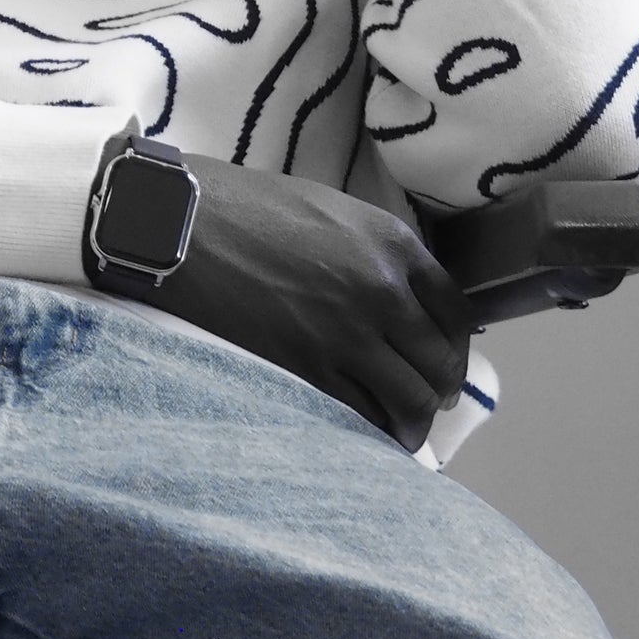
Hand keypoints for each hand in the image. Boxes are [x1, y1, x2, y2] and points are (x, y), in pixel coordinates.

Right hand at [149, 156, 472, 450]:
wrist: (182, 224)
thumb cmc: (248, 206)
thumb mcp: (332, 210)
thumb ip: (376, 252)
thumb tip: (403, 296)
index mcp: (393, 244)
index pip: (456, 312)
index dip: (457, 346)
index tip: (445, 361)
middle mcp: (382, 290)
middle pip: (439, 361)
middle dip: (439, 389)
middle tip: (428, 402)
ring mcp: (346, 332)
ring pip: (410, 398)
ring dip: (413, 421)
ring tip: (403, 430)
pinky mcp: (306, 365)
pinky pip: (360, 413)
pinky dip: (372, 429)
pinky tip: (367, 432)